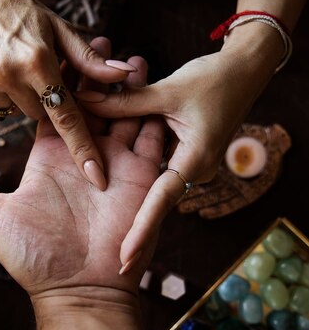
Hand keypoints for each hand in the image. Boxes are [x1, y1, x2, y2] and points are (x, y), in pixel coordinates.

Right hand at [0, 0, 135, 189]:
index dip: (82, 147)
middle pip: (39, 115)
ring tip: (10, 68)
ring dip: (18, 100)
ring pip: (14, 115)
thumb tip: (125, 75)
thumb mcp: (58, 29)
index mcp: (38, 61)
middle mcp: (8, 74)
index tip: (96, 176)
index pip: (66, 114)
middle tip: (34, 73)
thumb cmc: (21, 13)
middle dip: (43, 100)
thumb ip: (89, 60)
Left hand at [0, 38, 164, 300]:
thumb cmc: (35, 257)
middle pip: (93, 102)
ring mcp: (114, 163)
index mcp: (50, 156)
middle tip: (103, 40)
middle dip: (98, 73)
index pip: (55, 106)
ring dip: (129, 87)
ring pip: (125, 113)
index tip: (60, 47)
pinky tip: (153, 87)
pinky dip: (152, 112)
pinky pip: (150, 137)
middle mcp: (84, 154)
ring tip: (130, 57)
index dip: (58, 78)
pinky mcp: (141, 175)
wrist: (79, 290)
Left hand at [75, 33, 282, 269]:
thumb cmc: (216, 79)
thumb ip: (126, 101)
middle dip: (129, 223)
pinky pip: (153, 160)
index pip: (161, 200)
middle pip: (151, 197)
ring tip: (95, 221)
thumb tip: (83, 100)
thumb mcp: (168, 90)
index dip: (141, 231)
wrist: (246, 70)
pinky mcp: (182, 153)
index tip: (124, 259)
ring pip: (148, 177)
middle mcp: (192, 169)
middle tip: (107, 259)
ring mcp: (187, 163)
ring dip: (126, 184)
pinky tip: (109, 158)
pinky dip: (134, 158)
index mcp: (195, 161)